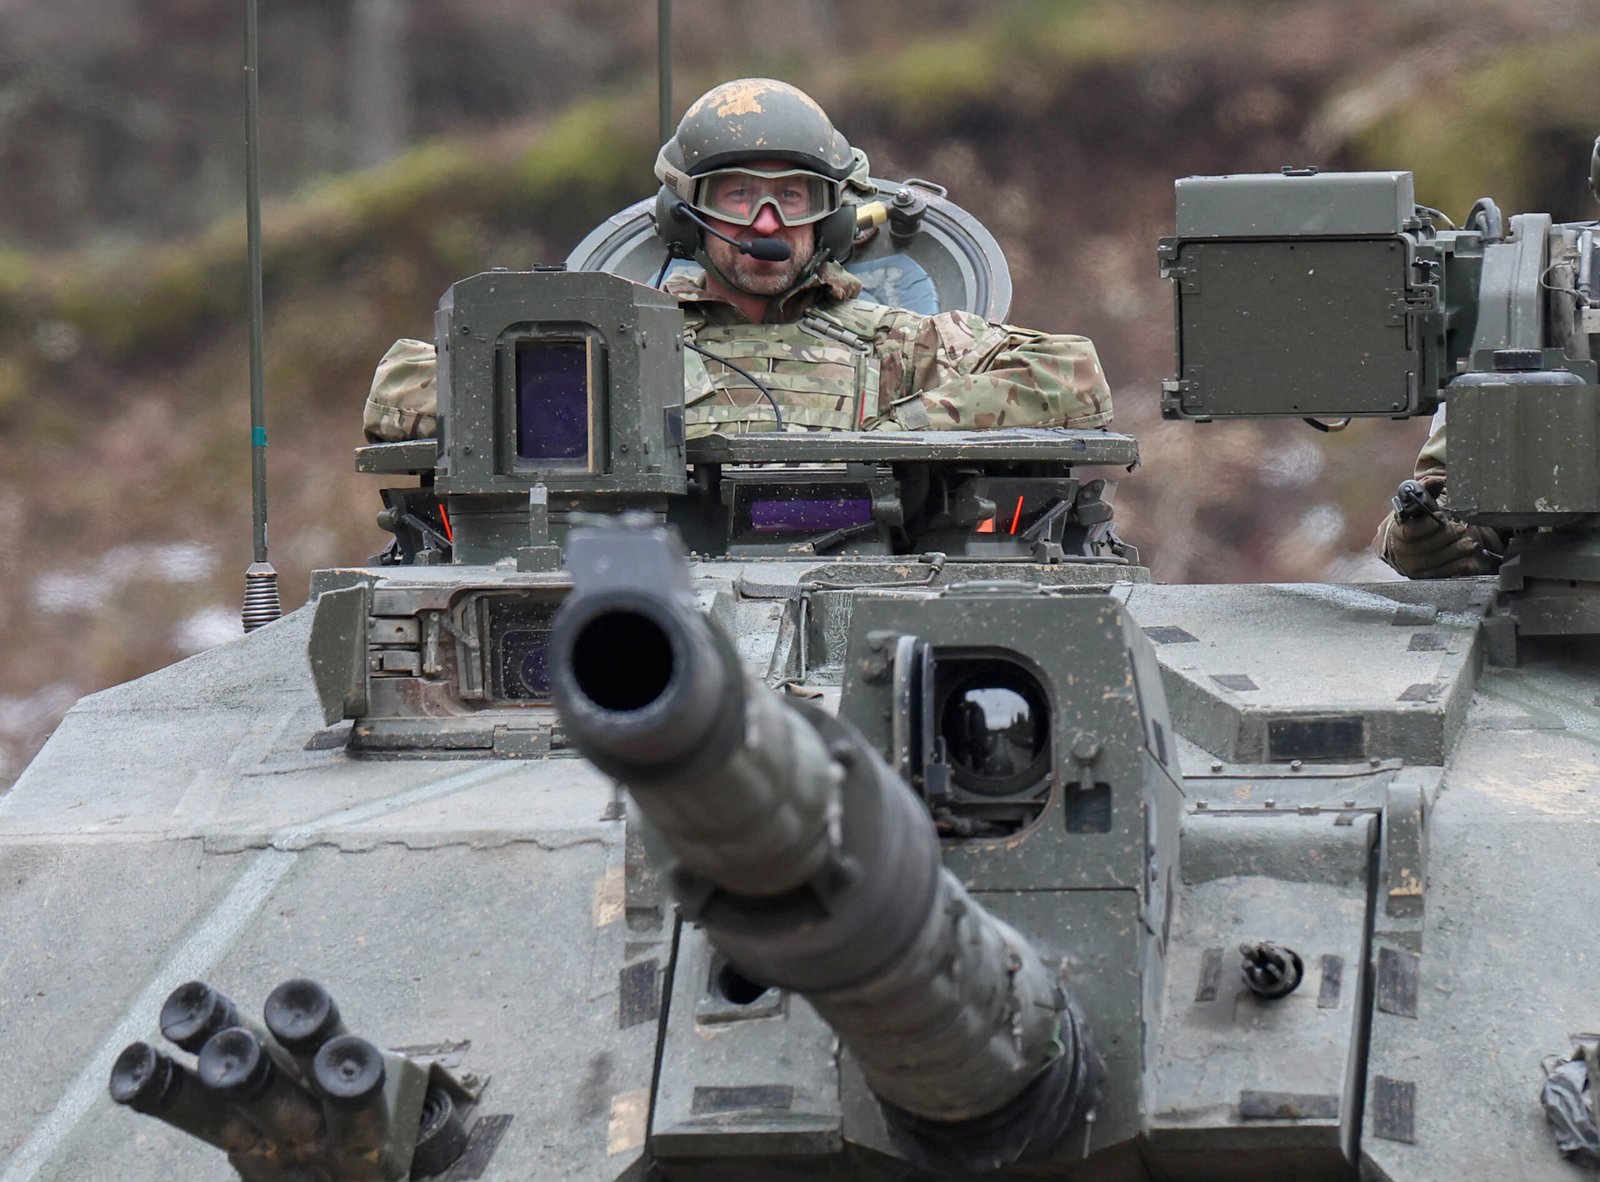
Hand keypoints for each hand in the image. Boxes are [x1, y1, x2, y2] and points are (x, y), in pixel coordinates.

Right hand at [1376, 478, 1501, 578]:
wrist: (1408, 544)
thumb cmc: (1418, 521)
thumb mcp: (1420, 504)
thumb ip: (1427, 490)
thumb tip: (1435, 481)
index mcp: (1398, 532)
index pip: (1411, 531)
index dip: (1428, 524)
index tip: (1441, 516)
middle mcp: (1402, 553)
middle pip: (1427, 547)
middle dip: (1448, 537)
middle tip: (1462, 529)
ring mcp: (1413, 567)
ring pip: (1437, 562)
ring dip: (1456, 551)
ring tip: (1469, 543)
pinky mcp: (1425, 578)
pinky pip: (1443, 575)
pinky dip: (1459, 566)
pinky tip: (1469, 559)